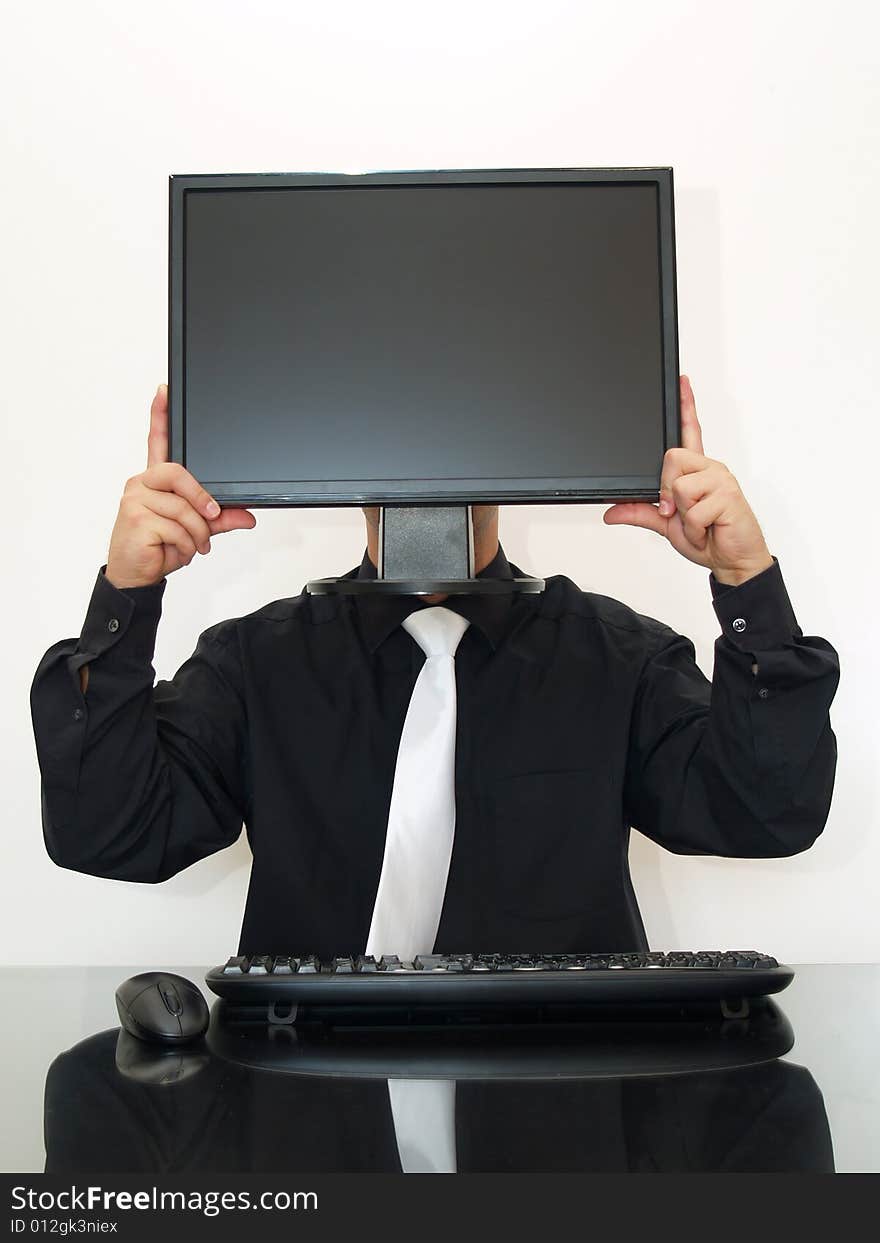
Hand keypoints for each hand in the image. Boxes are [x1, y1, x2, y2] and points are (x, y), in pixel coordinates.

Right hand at [104, 384, 256, 588]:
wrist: (135, 575)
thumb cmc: (157, 548)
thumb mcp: (196, 530)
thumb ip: (220, 519)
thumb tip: (248, 516)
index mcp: (155, 481)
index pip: (157, 442)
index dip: (160, 416)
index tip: (164, 390)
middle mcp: (142, 484)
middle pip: (179, 473)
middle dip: (202, 498)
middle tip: (212, 516)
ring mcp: (135, 499)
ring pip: (184, 508)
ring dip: (197, 533)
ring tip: (193, 545)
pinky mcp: (135, 518)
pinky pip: (177, 527)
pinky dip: (187, 545)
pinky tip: (177, 550)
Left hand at [603, 375, 773, 585]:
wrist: (732, 561)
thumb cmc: (708, 538)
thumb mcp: (666, 525)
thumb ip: (641, 512)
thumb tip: (611, 511)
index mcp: (697, 471)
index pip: (690, 431)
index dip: (686, 406)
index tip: (682, 382)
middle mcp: (710, 469)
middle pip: (671, 458)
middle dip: (666, 490)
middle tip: (678, 513)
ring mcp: (721, 480)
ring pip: (680, 484)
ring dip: (682, 514)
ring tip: (698, 523)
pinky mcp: (728, 495)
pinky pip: (693, 507)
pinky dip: (693, 526)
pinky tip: (708, 529)